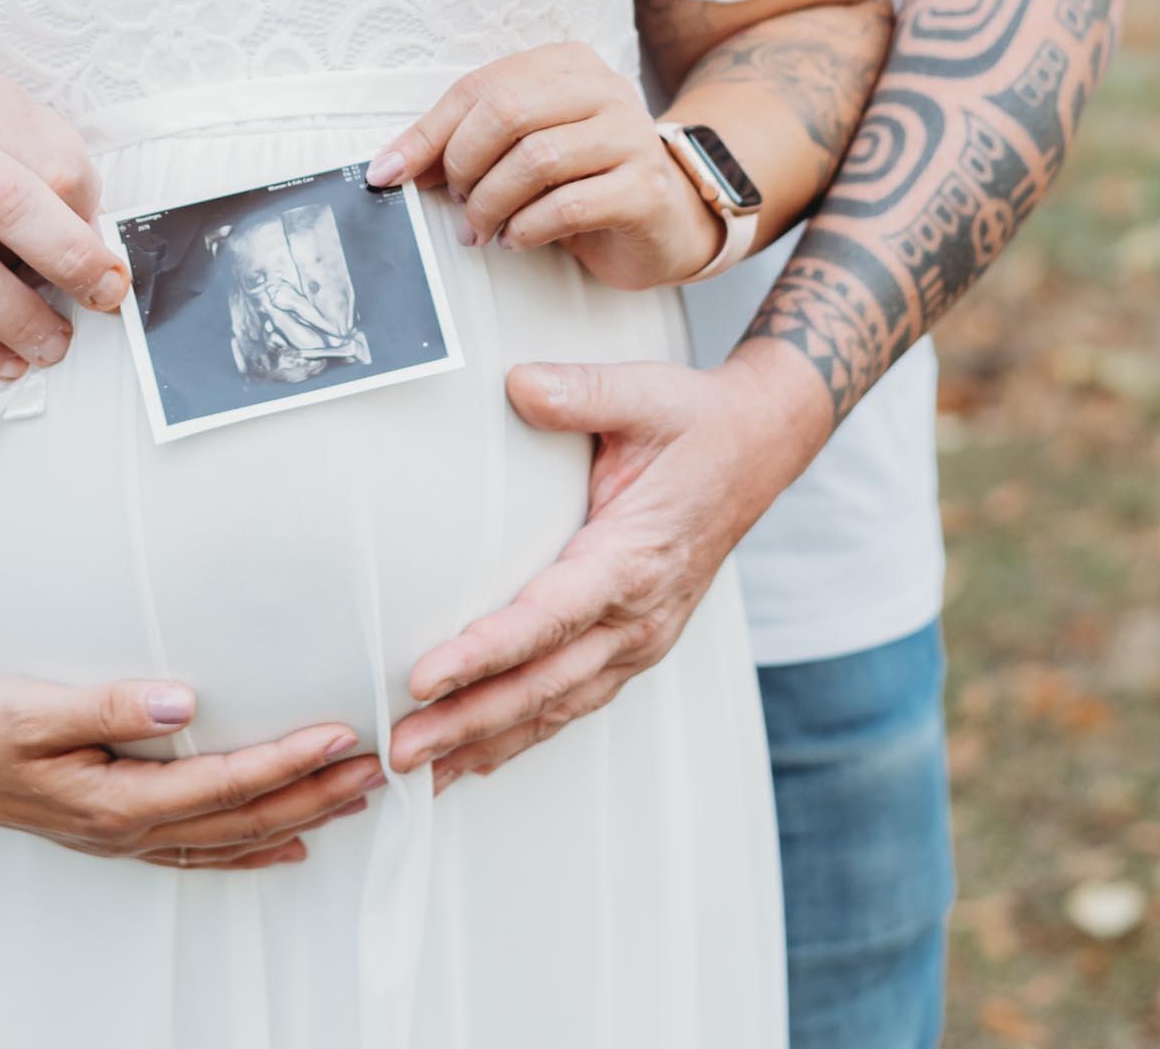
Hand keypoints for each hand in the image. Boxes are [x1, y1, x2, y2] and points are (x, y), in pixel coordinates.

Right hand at [0, 74, 130, 380]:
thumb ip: (64, 178)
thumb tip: (92, 254)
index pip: (45, 163)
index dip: (87, 224)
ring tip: (52, 343)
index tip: (112, 269)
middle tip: (99, 300)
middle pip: (0, 204)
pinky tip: (3, 361)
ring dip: (19, 321)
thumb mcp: (18, 134)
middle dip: (63, 263)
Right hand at [0, 655, 388, 870]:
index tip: (340, 733)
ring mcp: (125, 837)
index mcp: (114, 800)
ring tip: (358, 797)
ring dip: (298, 818)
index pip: (223, 784)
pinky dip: (253, 852)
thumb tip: (183, 698)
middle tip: (379, 767)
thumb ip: (109, 706)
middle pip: (243, 820)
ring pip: (231, 841)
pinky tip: (290, 844)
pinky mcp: (119, 829)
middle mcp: (128, 828)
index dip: (285, 761)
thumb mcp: (35, 706)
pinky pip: (201, 852)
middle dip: (315, 793)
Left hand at [364, 43, 722, 289]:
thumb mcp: (519, 151)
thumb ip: (465, 145)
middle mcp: (602, 88)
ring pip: (537, 159)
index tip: (390, 175)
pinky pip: (568, 206)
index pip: (479, 87)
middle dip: (466, 167)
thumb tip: (391, 166)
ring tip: (483, 230)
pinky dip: (528, 229)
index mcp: (565, 65)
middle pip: (507, 112)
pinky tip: (519, 239)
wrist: (667, 219)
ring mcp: (631, 135)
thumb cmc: (582, 181)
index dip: (427, 135)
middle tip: (459, 204)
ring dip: (493, 205)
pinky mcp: (645, 187)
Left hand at [385, 341, 830, 787]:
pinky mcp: (634, 645)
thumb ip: (579, 391)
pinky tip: (471, 760)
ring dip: (484, 745)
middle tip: (397, 750)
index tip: (423, 678)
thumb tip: (517, 384)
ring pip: (556, 708)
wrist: (761, 448)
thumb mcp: (644, 393)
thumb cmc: (695, 421)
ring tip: (418, 775)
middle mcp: (640, 614)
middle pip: (543, 685)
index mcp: (634, 557)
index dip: (484, 654)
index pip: (548, 618)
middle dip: (466, 722)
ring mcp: (641, 639)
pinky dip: (520, 737)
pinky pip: (572, 703)